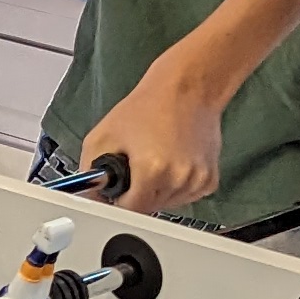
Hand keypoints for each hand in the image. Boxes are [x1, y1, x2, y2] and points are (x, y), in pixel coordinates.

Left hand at [77, 56, 225, 213]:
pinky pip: (186, 196)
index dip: (119, 199)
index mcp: (152, 170)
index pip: (130, 209)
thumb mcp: (104, 134)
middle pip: (149, 207)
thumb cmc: (149, 105)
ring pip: (168, 204)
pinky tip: (172, 163)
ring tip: (155, 159)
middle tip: (136, 165)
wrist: (187, 89)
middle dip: (138, 192)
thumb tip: (89, 194)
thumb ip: (89, 169)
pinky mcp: (209, 180)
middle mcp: (178, 179)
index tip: (118, 188)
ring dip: (158, 190)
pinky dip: (176, 186)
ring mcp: (197, 181)